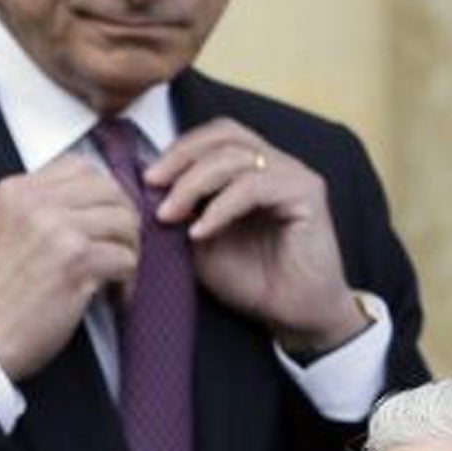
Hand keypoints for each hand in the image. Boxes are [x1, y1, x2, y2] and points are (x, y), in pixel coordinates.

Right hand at [0, 155, 139, 380]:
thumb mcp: (5, 232)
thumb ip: (41, 209)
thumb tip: (100, 202)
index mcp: (14, 191)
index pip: (79, 168)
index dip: (102, 194)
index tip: (104, 221)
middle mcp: (34, 202)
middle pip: (109, 190)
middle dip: (123, 221)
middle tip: (119, 249)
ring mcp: (56, 229)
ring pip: (125, 221)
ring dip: (129, 251)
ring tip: (117, 274)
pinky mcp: (76, 261)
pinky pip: (126, 258)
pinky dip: (127, 281)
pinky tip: (114, 297)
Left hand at [144, 117, 367, 355]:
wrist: (292, 314)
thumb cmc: (251, 280)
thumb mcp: (199, 243)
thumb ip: (180, 212)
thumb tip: (144, 189)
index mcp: (251, 169)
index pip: (213, 136)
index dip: (177, 150)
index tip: (145, 179)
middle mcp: (275, 164)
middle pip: (223, 135)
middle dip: (180, 158)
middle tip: (152, 185)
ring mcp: (292, 175)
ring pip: (235, 157)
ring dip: (193, 184)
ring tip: (168, 216)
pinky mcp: (307, 193)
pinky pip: (254, 186)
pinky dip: (220, 207)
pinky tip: (199, 232)